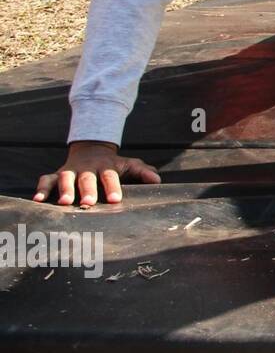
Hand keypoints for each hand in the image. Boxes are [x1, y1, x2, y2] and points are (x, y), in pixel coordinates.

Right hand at [33, 141, 161, 205]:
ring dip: (64, 189)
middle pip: (87, 178)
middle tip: (89, 202)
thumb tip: (157, 181)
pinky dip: (41, 189)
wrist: (92, 150)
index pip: (111, 176)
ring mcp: (70, 171)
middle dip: (87, 190)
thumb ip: (144, 172)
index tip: (116, 199)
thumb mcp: (131, 165)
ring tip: (65, 202)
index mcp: (107, 167)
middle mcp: (87, 169)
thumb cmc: (115, 164)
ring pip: (65, 178)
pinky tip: (38, 201)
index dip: (113, 187)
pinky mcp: (56, 175)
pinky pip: (46, 180)